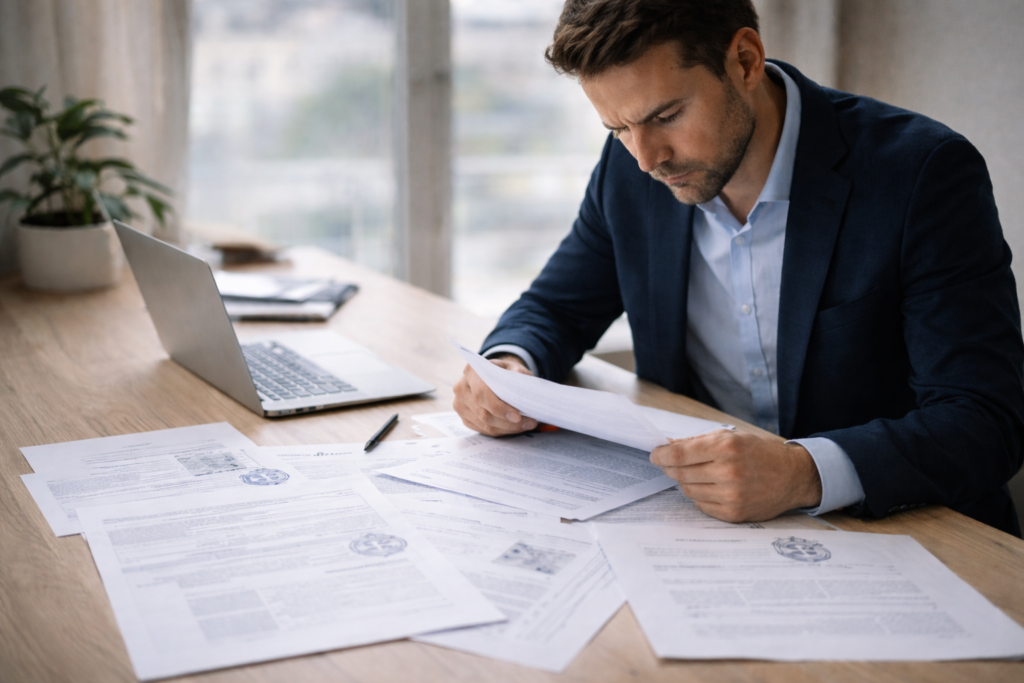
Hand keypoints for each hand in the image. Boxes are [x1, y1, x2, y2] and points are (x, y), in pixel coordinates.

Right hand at [453, 355, 537, 435]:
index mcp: (471, 371)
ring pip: (485, 425)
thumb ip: (518, 376)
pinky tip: (514, 426)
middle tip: (529, 423)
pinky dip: (501, 431)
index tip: (517, 416)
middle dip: (508, 422)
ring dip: (507, 428)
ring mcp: (460, 405)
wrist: (493, 375)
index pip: (482, 394)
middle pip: (483, 413)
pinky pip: (483, 430)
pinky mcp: (464, 418)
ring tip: (526, 425)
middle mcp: (461, 388)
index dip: (499, 408)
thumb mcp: (514, 367)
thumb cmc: (504, 372)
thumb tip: (523, 393)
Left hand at [650, 430, 821, 522]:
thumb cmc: (759, 453)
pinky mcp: (734, 513)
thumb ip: (697, 441)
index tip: (655, 455)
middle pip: (680, 473)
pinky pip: (701, 505)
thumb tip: (667, 446)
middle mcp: (728, 472)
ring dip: (687, 482)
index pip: (679, 454)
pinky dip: (701, 496)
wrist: (792, 476)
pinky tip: (713, 488)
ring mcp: (731, 495)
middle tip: (671, 464)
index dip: (661, 455)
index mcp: (727, 447)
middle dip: (671, 468)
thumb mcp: (730, 437)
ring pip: (688, 490)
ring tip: (701, 474)